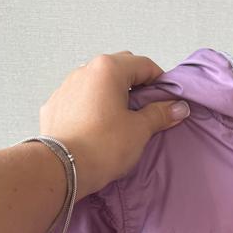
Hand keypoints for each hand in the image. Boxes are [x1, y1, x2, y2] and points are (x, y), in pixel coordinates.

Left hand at [38, 50, 189, 199]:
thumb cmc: (103, 146)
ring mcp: (66, 86)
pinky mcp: (54, 105)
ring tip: (120, 120)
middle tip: (145, 110)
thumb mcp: (139, 130)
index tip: (166, 101)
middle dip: (135, 84)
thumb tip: (178, 107)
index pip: (144, 65)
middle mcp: (85, 70)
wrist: (62, 168)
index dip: (160, 82)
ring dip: (111, 94)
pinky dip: (91, 106)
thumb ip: (160, 114)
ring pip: (97, 82)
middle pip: (119, 68)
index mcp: (109, 69)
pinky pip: (79, 98)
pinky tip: (97, 127)